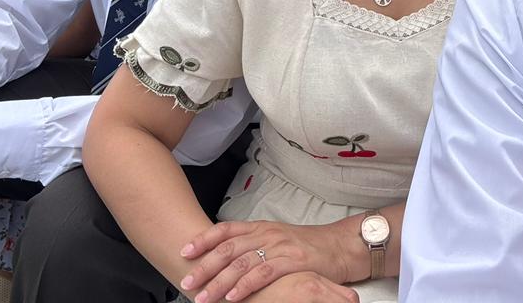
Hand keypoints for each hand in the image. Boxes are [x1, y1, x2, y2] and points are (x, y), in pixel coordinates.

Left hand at [180, 220, 358, 302]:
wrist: (338, 246)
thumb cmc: (305, 246)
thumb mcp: (275, 239)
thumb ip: (252, 244)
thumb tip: (223, 256)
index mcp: (260, 226)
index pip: (226, 229)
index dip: (203, 239)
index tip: (184, 251)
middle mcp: (267, 233)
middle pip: (228, 248)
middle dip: (204, 266)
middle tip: (187, 283)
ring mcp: (279, 246)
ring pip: (242, 263)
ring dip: (219, 282)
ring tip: (204, 297)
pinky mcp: (293, 261)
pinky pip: (264, 274)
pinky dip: (246, 286)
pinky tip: (233, 297)